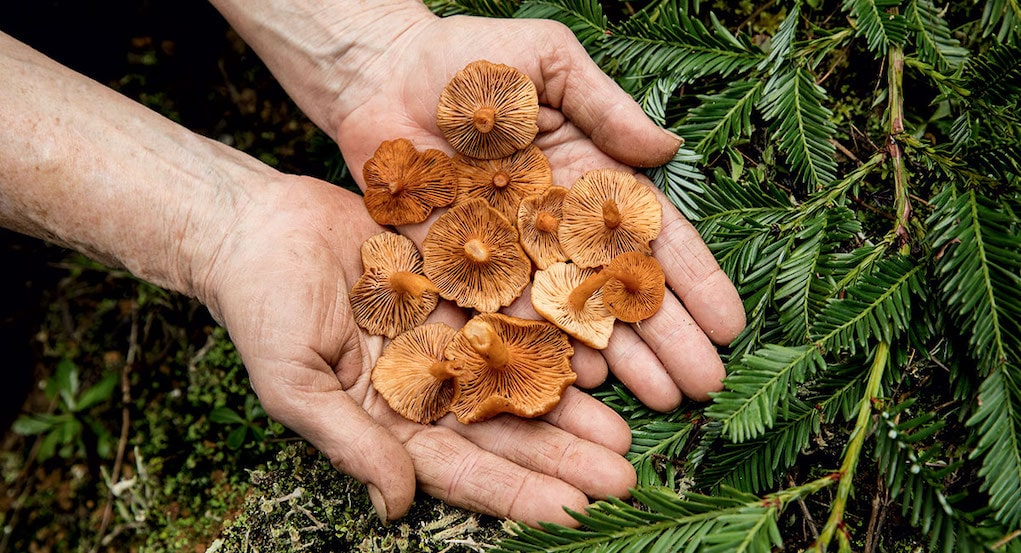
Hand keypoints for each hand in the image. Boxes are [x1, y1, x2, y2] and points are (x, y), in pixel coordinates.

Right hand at [198, 175, 635, 525]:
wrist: (261, 225)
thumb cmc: (262, 309)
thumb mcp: (296, 385)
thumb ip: (352, 444)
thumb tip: (397, 507)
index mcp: (391, 421)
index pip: (464, 469)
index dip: (517, 492)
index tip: (571, 514)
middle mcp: (429, 387)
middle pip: (506, 431)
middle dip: (563, 458)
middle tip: (622, 480)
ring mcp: (448, 338)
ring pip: (521, 379)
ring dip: (572, 409)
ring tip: (623, 434)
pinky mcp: (460, 290)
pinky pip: (516, 316)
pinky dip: (554, 338)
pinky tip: (599, 358)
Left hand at [330, 14, 747, 409]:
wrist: (382, 75)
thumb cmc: (471, 60)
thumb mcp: (550, 63)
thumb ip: (606, 107)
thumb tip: (668, 148)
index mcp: (590, 180)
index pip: (652, 237)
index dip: (693, 280)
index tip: (729, 323)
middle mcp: (559, 226)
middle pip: (623, 289)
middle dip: (668, 337)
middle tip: (705, 383)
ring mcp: (515, 253)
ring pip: (576, 316)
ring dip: (621, 358)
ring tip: (662, 397)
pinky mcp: (464, 269)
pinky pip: (509, 317)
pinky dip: (547, 349)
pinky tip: (584, 381)